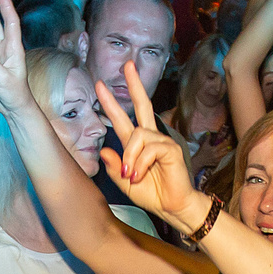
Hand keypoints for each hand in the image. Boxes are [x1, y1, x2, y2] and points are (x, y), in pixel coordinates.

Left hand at [95, 62, 207, 233]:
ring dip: (130, 157)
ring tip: (130, 174)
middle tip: (126, 65)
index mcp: (137, 145)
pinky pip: (149, 149)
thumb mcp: (124, 182)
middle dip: (134, 84)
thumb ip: (113, 168)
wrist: (173, 208)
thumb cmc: (152, 195)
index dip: (111, 103)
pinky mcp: (171, 149)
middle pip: (142, 105)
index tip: (100, 85)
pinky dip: (140, 163)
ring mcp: (162, 141)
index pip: (123, 119)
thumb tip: (103, 151)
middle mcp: (150, 138)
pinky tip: (139, 175)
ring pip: (138, 136)